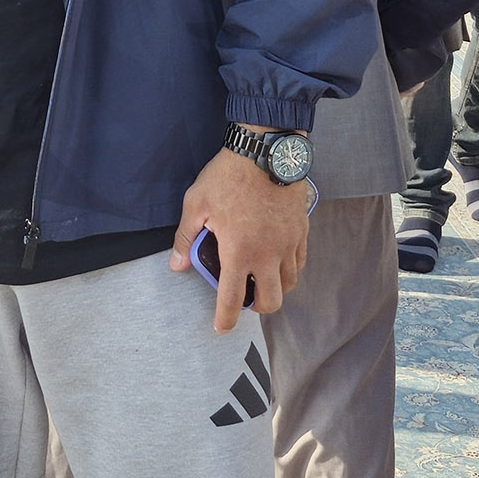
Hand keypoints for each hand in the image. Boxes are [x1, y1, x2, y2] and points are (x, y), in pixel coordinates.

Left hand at [169, 146, 310, 334]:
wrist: (266, 149)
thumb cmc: (227, 176)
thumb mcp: (196, 203)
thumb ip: (186, 238)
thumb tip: (177, 265)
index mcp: (239, 252)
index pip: (232, 300)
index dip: (225, 320)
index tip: (221, 328)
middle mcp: (268, 255)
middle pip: (271, 301)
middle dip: (256, 307)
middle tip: (243, 297)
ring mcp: (288, 244)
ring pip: (289, 284)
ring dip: (274, 288)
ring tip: (259, 279)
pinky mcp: (301, 231)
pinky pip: (300, 262)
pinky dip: (289, 269)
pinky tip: (276, 261)